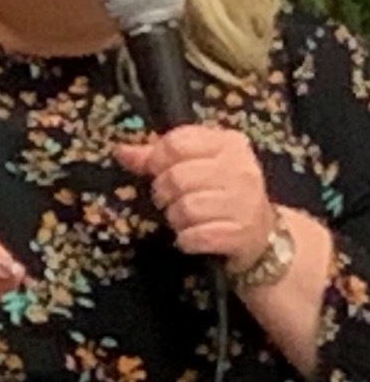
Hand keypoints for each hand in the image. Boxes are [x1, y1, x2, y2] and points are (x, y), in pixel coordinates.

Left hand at [115, 126, 274, 272]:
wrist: (261, 235)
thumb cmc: (221, 192)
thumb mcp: (197, 164)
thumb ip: (157, 156)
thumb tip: (121, 151)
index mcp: (228, 143)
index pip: (176, 142)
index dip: (157, 159)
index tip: (157, 171)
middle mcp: (241, 168)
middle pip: (176, 176)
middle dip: (163, 193)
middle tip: (170, 199)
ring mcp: (244, 202)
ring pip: (185, 208)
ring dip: (175, 218)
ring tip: (184, 218)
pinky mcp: (241, 234)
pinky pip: (195, 236)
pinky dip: (186, 239)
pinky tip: (193, 236)